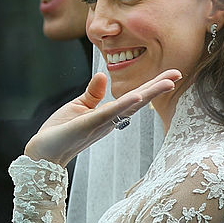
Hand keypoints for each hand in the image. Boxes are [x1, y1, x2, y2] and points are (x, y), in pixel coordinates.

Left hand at [24, 69, 181, 166]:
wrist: (44, 149)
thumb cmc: (61, 130)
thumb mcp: (79, 106)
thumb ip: (93, 93)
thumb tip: (102, 74)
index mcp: (110, 114)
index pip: (135, 96)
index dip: (152, 85)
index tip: (172, 74)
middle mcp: (110, 119)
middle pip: (138, 100)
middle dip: (158, 87)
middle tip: (179, 73)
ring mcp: (101, 123)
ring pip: (129, 106)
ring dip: (149, 94)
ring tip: (168, 82)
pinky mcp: (89, 124)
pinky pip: (109, 113)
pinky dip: (123, 105)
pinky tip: (137, 96)